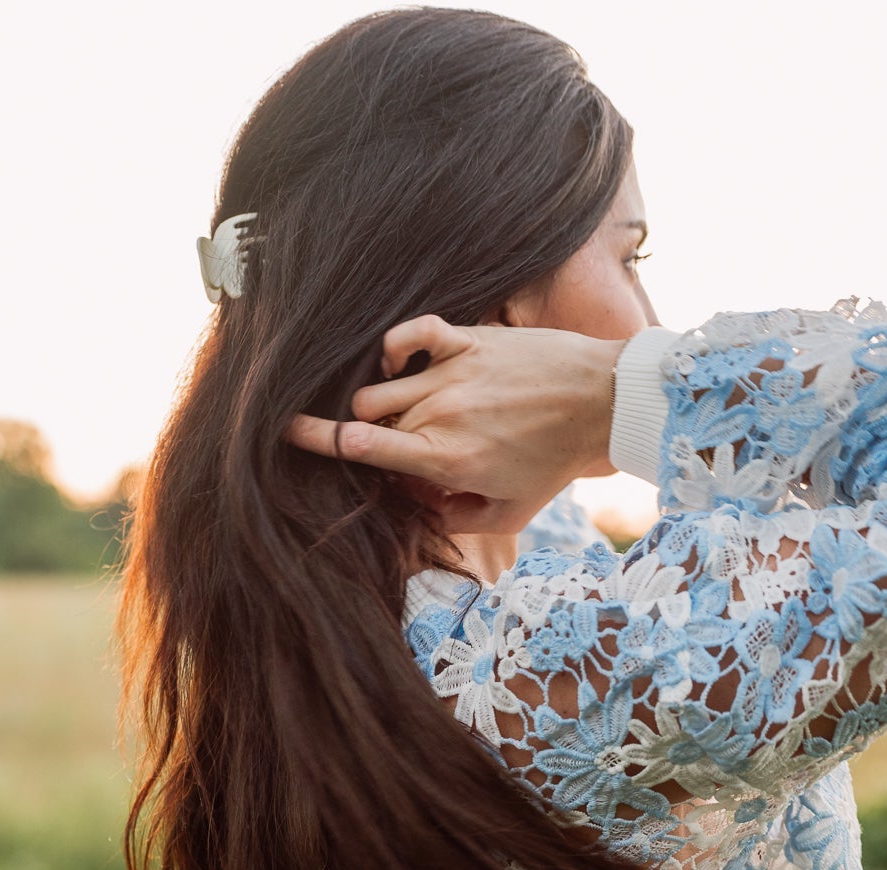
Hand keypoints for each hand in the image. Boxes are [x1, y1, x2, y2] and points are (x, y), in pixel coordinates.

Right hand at [285, 315, 624, 532]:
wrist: (601, 403)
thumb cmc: (557, 461)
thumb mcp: (512, 512)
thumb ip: (458, 518)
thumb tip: (420, 506)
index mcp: (444, 460)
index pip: (360, 447)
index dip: (315, 441)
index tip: (285, 433)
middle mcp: (439, 413)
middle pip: (369, 420)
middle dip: (374, 439)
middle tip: (406, 451)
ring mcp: (451, 371)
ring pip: (381, 384)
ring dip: (383, 401)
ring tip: (409, 413)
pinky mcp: (468, 338)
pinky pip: (411, 333)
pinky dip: (396, 345)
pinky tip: (402, 360)